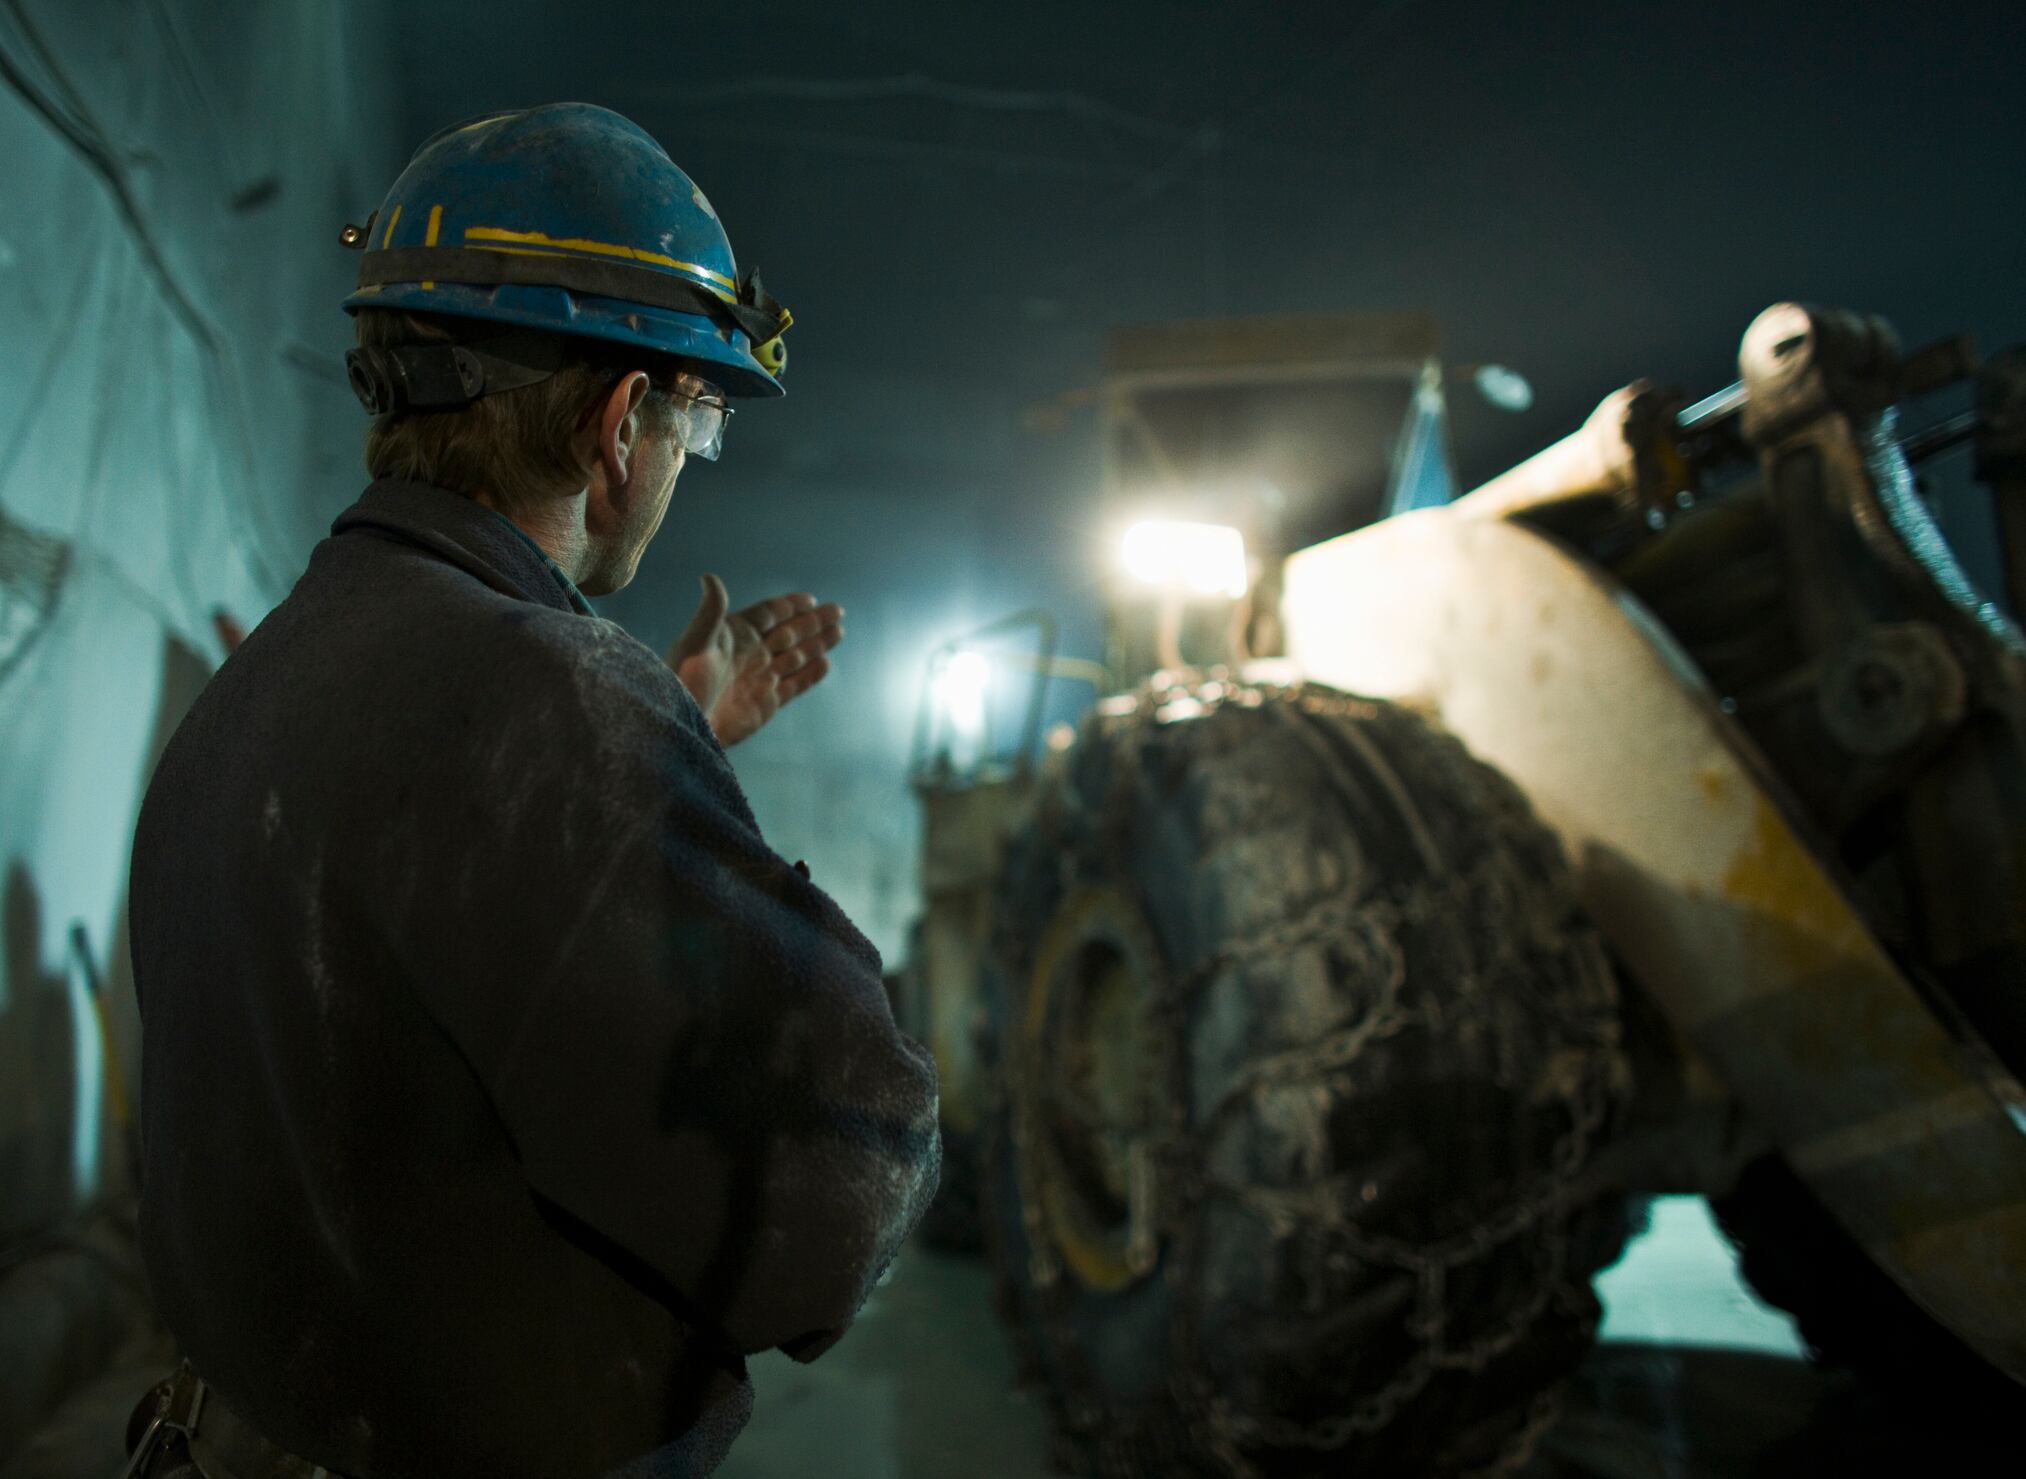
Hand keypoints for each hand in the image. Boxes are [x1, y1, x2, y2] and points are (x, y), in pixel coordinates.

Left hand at [667, 574, 843, 746]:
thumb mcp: (695, 642)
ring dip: (818, 644)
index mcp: (735, 635)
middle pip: (789, 632)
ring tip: (839, 631)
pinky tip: (825, 663)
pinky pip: (795, 685)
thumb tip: (708, 576)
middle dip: (813, 622)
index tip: (810, 599)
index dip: (789, 606)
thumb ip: (711, 611)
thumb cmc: (683, 681)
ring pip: (797, 656)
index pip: (769, 614)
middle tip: (837, 610)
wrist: (682, 725)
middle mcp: (751, 654)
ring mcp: (761, 679)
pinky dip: (811, 675)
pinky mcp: (767, 704)